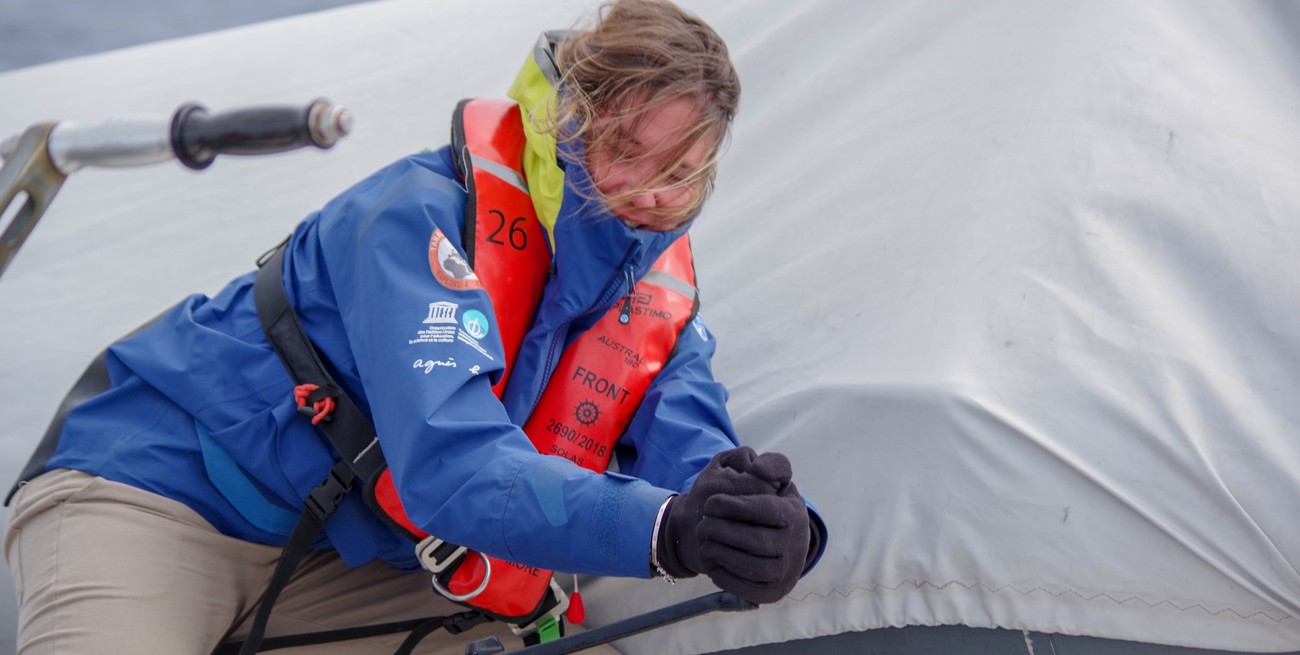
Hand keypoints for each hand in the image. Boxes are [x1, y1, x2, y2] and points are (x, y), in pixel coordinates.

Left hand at [655, 447, 810, 603]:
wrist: (783, 543)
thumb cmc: (772, 506)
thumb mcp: (778, 482)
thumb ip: (773, 465)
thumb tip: (758, 468)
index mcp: (795, 515)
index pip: (764, 509)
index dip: (733, 506)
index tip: (710, 503)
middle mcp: (796, 545)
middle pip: (756, 541)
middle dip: (723, 532)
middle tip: (701, 525)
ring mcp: (787, 571)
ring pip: (753, 567)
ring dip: (723, 555)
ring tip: (705, 543)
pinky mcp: (774, 592)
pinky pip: (750, 590)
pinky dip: (728, 578)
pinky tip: (713, 564)